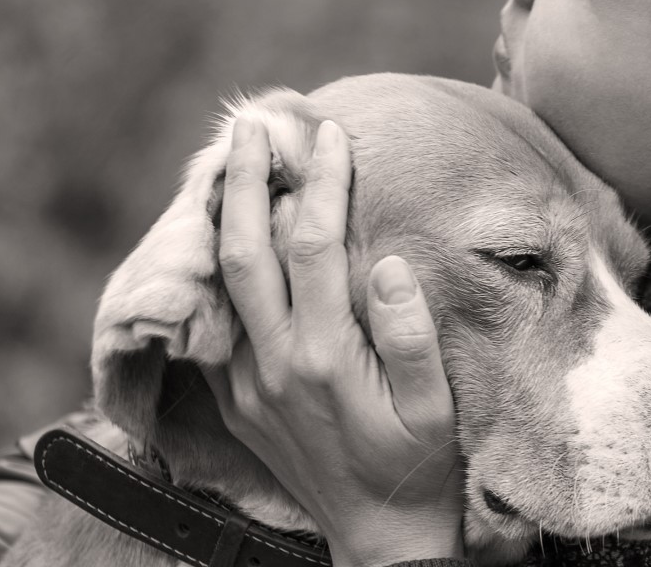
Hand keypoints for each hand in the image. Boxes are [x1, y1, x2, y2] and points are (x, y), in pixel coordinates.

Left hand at [205, 117, 464, 566]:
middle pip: (246, 251)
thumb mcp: (435, 406)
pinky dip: (217, 270)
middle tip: (249, 125)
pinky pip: (215, 321)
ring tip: (227, 165)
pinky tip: (227, 239)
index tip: (332, 136)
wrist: (378, 536)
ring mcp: (246, 382)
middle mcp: (274, 363)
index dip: (322, 183)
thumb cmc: (416, 465)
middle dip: (245, 181)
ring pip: (221, 283)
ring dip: (222, 218)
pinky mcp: (234, 399)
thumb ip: (410, 333)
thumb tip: (383, 261)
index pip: (313, 245)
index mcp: (325, 355)